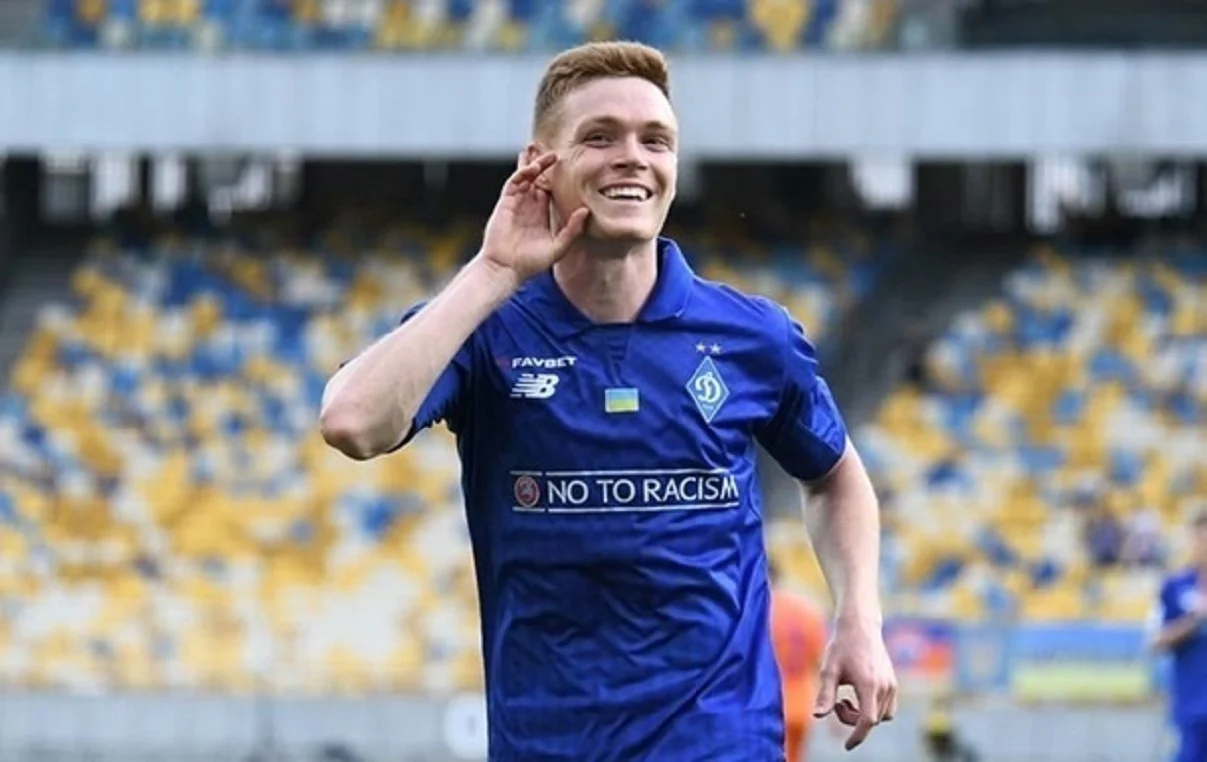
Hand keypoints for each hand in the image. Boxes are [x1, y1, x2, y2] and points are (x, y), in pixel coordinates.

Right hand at [480, 151, 589, 283]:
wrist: (505, 269)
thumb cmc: (530, 263)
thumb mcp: (558, 247)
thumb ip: (572, 229)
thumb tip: (586, 211)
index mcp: (541, 214)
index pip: (550, 189)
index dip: (557, 177)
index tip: (566, 164)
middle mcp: (529, 206)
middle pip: (537, 178)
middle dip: (542, 163)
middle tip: (551, 148)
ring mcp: (516, 203)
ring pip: (525, 176)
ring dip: (531, 162)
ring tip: (538, 147)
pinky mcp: (505, 203)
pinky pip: (514, 183)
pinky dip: (522, 173)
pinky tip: (533, 166)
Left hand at [813, 614, 897, 751]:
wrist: (860, 626)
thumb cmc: (841, 646)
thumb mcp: (829, 670)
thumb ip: (825, 694)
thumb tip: (817, 716)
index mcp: (869, 684)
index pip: (867, 721)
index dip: (857, 736)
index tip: (847, 746)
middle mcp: (885, 686)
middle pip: (872, 720)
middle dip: (852, 720)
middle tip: (838, 702)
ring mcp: (891, 684)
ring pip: (882, 716)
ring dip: (864, 715)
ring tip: (846, 698)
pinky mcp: (893, 682)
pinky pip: (887, 707)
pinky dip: (873, 709)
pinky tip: (858, 695)